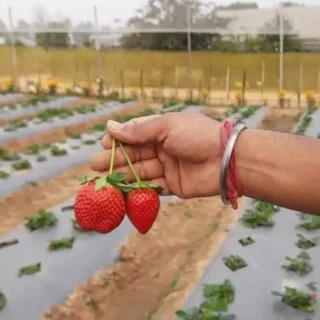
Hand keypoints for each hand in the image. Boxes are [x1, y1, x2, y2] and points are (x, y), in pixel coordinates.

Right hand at [88, 112, 222, 198]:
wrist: (226, 159)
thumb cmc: (197, 136)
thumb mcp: (166, 127)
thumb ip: (138, 130)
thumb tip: (111, 127)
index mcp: (162, 129)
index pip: (134, 134)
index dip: (118, 140)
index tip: (103, 145)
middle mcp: (164, 147)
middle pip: (134, 155)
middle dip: (114, 160)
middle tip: (93, 166)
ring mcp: (169, 167)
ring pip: (140, 172)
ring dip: (122, 176)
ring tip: (103, 180)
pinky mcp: (174, 185)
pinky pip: (153, 187)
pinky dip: (137, 190)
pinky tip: (122, 191)